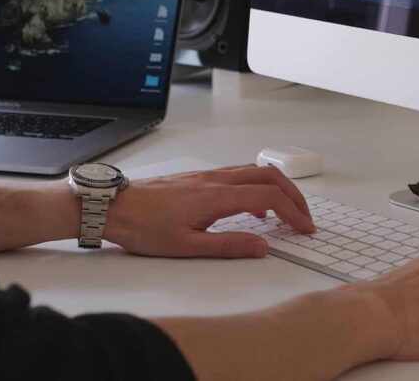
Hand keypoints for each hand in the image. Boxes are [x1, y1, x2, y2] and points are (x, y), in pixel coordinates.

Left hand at [105, 164, 314, 258]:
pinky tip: (253, 209)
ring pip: (256, 172)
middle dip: (295, 196)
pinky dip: (259, 186)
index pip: (269, 198)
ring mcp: (209, 175)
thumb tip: (262, 247)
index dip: (293, 212)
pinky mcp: (200, 177)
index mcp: (218, 196)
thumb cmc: (143, 226)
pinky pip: (240, 174)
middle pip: (270, 177)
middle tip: (305, 218)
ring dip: (278, 188)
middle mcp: (217, 179)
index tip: (305, 228)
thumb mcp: (186, 246)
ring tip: (287, 213)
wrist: (113, 206)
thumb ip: (228, 246)